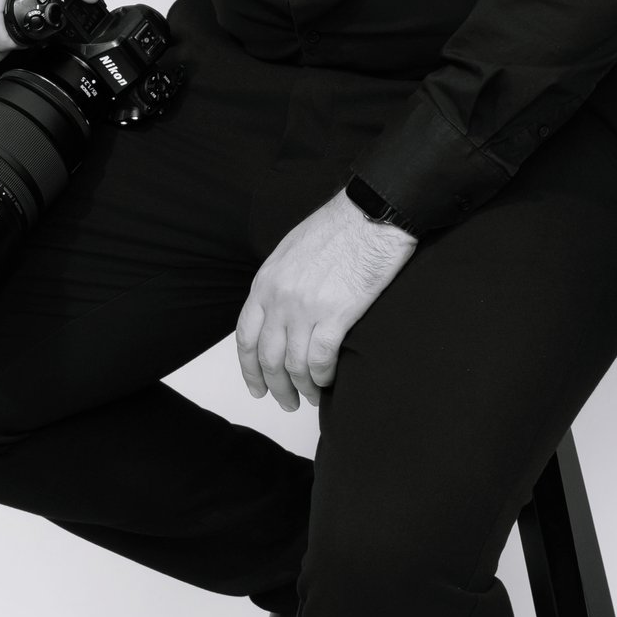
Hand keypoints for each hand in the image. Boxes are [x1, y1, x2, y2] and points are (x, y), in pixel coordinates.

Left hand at [237, 194, 416, 411]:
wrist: (371, 214)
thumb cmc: (339, 227)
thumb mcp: (292, 251)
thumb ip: (280, 283)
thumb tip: (280, 312)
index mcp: (266, 282)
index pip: (245, 337)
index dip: (249, 369)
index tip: (257, 387)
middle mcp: (280, 299)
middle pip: (268, 358)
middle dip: (276, 387)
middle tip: (287, 402)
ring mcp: (305, 308)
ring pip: (294, 365)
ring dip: (302, 388)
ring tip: (312, 397)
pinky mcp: (336, 314)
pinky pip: (321, 359)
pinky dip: (323, 377)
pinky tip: (329, 381)